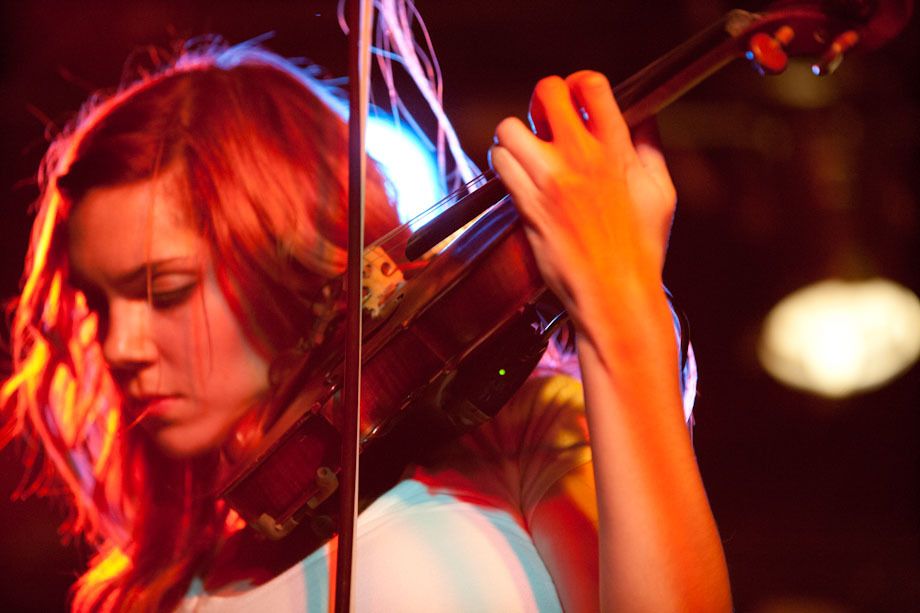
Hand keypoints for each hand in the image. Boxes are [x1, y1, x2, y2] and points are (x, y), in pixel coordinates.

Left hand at [489, 71, 675, 331]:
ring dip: (515, 135)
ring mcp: (550, 180)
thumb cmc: (640, 250)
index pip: (591, 86)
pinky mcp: (527, 203)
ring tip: (526, 152)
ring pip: (510, 127)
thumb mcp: (661, 193)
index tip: (575, 98)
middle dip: (542, 100)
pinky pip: (499, 162)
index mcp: (618, 150)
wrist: (615, 294)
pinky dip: (502, 163)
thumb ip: (650, 148)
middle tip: (544, 120)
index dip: (578, 84)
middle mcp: (582, 158)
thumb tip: (643, 118)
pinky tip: (517, 176)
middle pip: (547, 92)